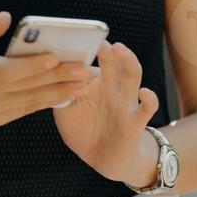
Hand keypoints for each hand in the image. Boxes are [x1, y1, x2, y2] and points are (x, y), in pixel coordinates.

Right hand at [0, 11, 95, 126]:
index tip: (55, 57)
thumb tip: (5, 18)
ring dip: (59, 93)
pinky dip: (48, 101)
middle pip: (23, 87)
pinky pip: (25, 110)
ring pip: (28, 102)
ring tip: (84, 83)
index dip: (30, 66)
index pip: (4, 71)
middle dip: (56, 78)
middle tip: (84, 69)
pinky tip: (69, 92)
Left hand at [53, 40, 160, 182]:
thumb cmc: (84, 130)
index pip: (91, 60)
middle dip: (106, 48)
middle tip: (96, 36)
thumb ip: (59, 93)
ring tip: (119, 50)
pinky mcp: (136, 121)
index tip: (71, 39)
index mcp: (95, 83)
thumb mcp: (66, 111)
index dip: (84, 50)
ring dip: (128, 60)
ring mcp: (126, 102)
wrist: (104, 160)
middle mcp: (112, 87)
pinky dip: (150, 98)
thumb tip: (46, 73)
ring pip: (133, 75)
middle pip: (113, 61)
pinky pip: (147, 108)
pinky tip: (144, 92)